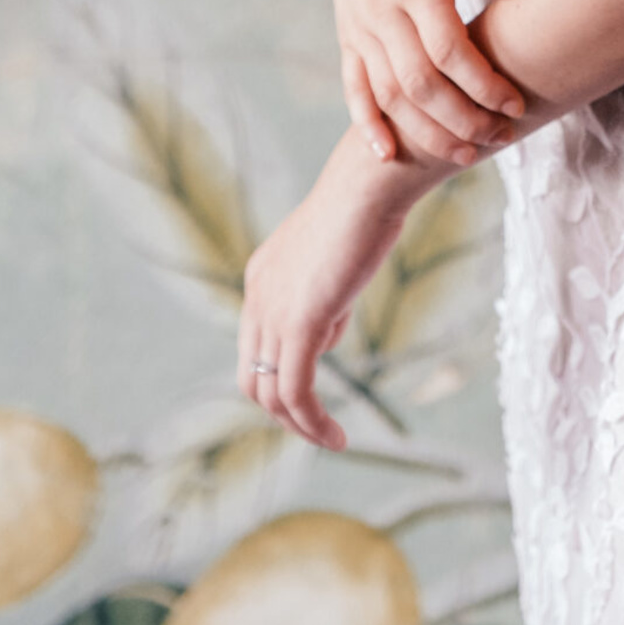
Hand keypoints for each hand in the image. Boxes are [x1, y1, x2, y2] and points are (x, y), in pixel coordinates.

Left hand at [237, 128, 438, 447]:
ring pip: (272, 392)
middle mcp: (256, 296)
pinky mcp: (299, 323)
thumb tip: (326, 334)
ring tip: (331, 440)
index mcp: (261, 277)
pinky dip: (313, 423)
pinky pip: (296, 391)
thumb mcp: (335, 258)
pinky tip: (336, 438)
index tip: (314, 395)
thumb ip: (323, 297)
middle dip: (281, 410)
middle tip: (316, 426)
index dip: (281, 376)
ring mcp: (273, 310)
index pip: (257, 346)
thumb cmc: (366, 208)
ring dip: (300, 425)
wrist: (370, 184)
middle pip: (252, 377)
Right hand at [324, 0, 527, 164]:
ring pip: (388, 94)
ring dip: (425, 131)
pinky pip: (353, 86)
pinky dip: (367, 123)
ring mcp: (359, 24)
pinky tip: (388, 153)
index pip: (447, 50)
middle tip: (502, 137)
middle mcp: (380, 10)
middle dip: (462, 119)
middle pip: (419, 83)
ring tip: (466, 154)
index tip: (516, 102)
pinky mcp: (347, 32)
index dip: (482, 83)